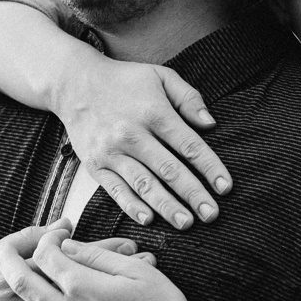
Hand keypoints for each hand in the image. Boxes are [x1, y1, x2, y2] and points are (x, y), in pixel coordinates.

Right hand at [51, 51, 232, 229]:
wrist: (74, 84)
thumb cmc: (125, 80)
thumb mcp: (161, 76)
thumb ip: (189, 98)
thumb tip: (211, 124)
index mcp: (155, 113)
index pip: (189, 145)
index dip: (210, 168)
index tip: (226, 188)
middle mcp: (133, 135)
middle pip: (169, 170)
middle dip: (193, 195)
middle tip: (211, 215)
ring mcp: (112, 152)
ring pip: (144, 184)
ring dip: (166, 206)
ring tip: (186, 223)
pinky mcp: (95, 165)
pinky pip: (115, 190)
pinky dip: (131, 206)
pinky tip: (148, 219)